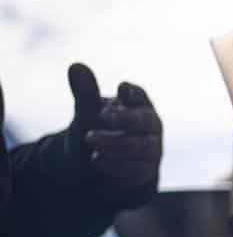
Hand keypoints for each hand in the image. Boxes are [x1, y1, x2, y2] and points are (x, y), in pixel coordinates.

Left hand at [68, 63, 162, 191]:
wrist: (96, 162)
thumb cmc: (97, 129)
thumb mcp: (88, 111)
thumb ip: (85, 92)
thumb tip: (76, 66)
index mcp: (138, 104)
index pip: (140, 96)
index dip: (133, 93)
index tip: (121, 89)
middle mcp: (150, 126)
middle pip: (146, 121)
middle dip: (126, 119)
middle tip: (102, 117)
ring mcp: (152, 149)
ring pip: (143, 147)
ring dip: (116, 144)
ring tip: (91, 140)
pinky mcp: (147, 171)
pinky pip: (138, 170)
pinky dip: (116, 166)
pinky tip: (97, 160)